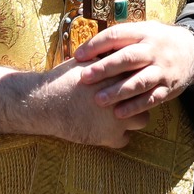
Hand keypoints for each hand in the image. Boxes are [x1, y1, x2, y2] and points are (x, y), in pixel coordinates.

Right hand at [11, 58, 147, 148]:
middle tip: (129, 99)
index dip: (137, 79)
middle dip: (139, 98)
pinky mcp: (110, 137)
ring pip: (142, 120)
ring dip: (132, 118)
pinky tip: (106, 130)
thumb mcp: (86, 62)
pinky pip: (125, 140)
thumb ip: (105, 60)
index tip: (132, 81)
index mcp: (120, 75)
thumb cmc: (63, 80)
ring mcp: (120, 118)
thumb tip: (115, 53)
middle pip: (147, 97)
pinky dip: (117, 137)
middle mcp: (125, 96)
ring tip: (120, 115)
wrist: (46, 103)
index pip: (142, 76)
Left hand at [73, 21, 193, 119]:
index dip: (96, 45)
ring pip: (139, 81)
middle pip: (127, 58)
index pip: (117, 35)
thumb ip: (120, 39)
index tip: (78, 56)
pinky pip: (151, 99)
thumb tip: (86, 49)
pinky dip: (135, 107)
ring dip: (118, 91)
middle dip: (105, 68)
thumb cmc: (157, 42)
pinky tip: (119, 113)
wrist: (192, 52)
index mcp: (143, 33)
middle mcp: (153, 50)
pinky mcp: (168, 88)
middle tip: (84, 78)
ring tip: (99, 100)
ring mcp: (162, 70)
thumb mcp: (143, 31)